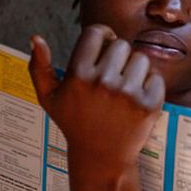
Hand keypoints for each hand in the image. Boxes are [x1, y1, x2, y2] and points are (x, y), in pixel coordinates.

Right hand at [28, 26, 163, 190]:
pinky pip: (156, 77)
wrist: (101, 157)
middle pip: (121, 44)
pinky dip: (151, 84)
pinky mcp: (148, 105)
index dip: (102, 34)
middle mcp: (103, 81)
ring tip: (126, 85)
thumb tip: (35, 38)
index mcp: (78, 75)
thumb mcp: (49, 98)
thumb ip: (39, 67)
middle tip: (114, 71)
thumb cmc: (75, 124)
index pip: (96, 32)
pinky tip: (137, 97)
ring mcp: (127, 93)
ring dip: (136, 68)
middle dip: (118, 54)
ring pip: (141, 58)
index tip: (105, 44)